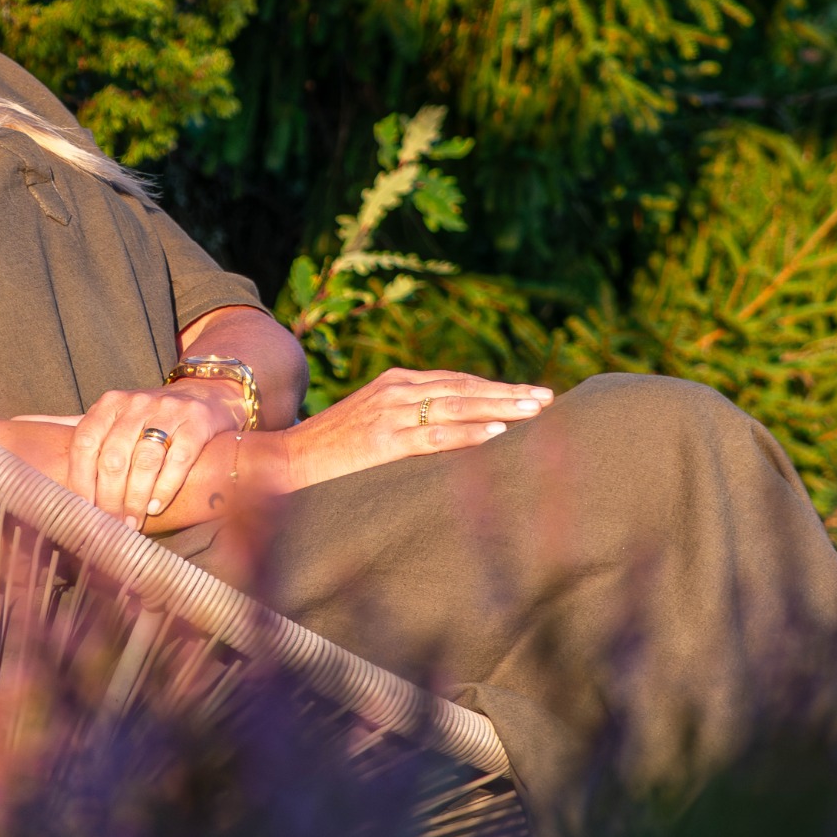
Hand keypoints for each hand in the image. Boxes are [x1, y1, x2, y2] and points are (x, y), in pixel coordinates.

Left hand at [67, 379, 247, 526]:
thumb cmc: (151, 416)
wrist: (206, 394)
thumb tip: (25, 436)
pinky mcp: (197, 423)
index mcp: (110, 403)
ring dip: (135, 498)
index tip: (81, 510)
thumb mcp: (115, 416)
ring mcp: (169, 411)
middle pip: (114, 457)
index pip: (85, 442)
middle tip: (109, 525)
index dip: (80, 479)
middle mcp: (137, 403)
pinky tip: (156, 506)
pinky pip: (179, 458)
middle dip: (108, 498)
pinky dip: (165, 486)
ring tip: (132, 523)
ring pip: (145, 460)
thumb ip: (80, 430)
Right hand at [284, 368, 553, 488]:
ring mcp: (390, 412)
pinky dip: (467, 433)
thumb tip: (448, 424)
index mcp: (395, 380)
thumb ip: (406, 414)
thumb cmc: (330, 443)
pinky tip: (496, 434)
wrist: (288, 456)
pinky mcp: (383, 439)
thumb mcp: (372, 418)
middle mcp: (396, 389)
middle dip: (508, 394)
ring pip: (457, 406)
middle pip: (464, 388)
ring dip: (500, 409)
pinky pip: (434, 435)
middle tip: (548, 398)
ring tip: (533, 411)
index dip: (494, 387)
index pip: (456, 381)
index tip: (528, 393)